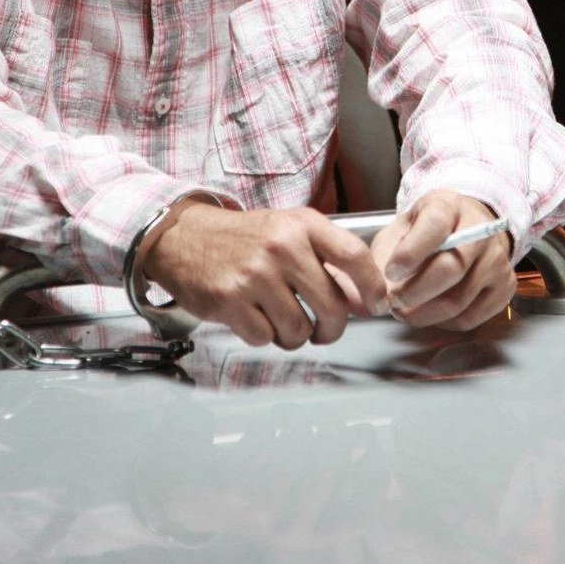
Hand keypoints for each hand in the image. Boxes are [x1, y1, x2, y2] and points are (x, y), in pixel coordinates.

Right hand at [143, 204, 388, 348]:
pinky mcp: (230, 300)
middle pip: (332, 305)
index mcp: (303, 225)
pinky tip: (255, 318)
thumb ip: (328, 259)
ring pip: (298, 330)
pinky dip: (264, 336)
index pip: (354, 256)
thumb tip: (364, 300)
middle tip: (325, 331)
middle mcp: (282, 247)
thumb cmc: (245, 238)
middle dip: (333, 329)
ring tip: (281, 319)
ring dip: (294, 336)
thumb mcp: (290, 232)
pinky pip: (265, 338)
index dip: (373, 287)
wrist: (185, 237)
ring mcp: (255, 274)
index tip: (380, 305)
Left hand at [370, 191, 515, 329]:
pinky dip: (445, 323)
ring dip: (425, 314)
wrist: (468, 228)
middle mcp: (481, 231)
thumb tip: (371, 295)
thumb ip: (383, 255)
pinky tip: (431, 314)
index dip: (410, 254)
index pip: (434, 227)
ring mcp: (498, 260)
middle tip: (394, 302)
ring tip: (405, 312)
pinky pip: (472, 317)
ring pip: (460, 299)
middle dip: (415, 292)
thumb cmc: (426, 231)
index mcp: (449, 207)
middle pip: (451, 268)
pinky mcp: (505, 286)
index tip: (390, 272)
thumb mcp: (401, 229)